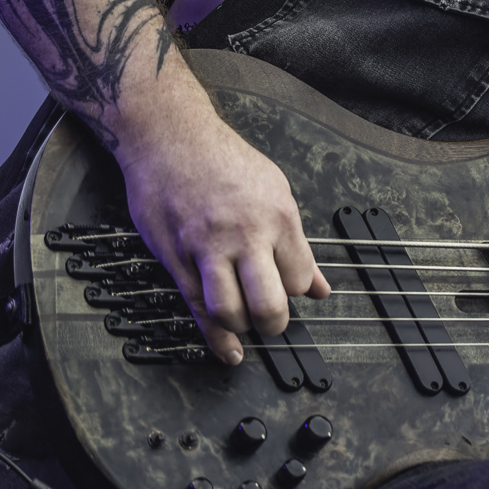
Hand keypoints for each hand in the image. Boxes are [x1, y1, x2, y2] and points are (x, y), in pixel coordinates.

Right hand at [112, 89, 328, 364]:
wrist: (169, 136)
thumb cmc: (224, 160)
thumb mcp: (275, 190)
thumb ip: (296, 244)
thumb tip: (319, 287)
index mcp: (278, 216)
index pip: (299, 277)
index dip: (297, 291)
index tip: (288, 290)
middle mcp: (246, 235)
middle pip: (270, 302)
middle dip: (274, 323)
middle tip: (271, 323)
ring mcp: (207, 248)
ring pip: (231, 311)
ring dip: (242, 329)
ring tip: (245, 325)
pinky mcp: (175, 256)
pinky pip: (196, 306)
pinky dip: (214, 337)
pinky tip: (227, 352)